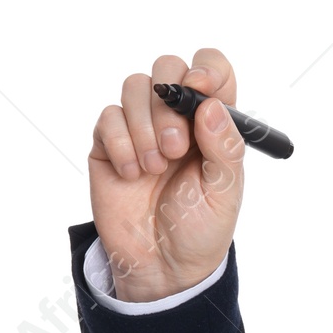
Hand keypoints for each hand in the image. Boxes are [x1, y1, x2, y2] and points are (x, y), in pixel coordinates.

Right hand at [88, 48, 244, 301]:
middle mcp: (177, 118)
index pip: (212, 69)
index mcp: (212, 124)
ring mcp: (141, 127)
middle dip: (169, 102)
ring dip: (144, 127)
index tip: (198, 88)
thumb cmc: (200, 230)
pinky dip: (120, 144)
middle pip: (167, 67)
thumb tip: (212, 105)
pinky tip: (133, 175)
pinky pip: (108, 117)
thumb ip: (225, 148)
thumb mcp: (225, 193)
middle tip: (176, 149)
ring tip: (155, 169)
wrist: (163, 266)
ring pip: (135, 86)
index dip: (206, 68)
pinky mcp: (110, 143)